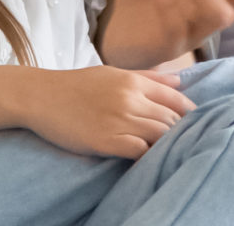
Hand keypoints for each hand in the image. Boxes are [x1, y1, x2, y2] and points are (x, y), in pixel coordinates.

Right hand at [18, 66, 193, 159]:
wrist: (39, 96)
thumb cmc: (76, 85)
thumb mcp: (112, 74)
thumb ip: (148, 78)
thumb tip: (180, 81)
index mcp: (132, 82)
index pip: (175, 99)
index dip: (189, 113)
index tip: (193, 124)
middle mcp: (129, 99)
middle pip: (171, 119)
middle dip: (181, 132)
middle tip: (184, 142)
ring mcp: (117, 121)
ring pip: (159, 135)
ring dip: (166, 145)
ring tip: (167, 152)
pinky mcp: (105, 141)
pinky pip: (139, 151)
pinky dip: (148, 156)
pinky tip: (147, 159)